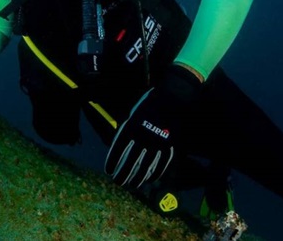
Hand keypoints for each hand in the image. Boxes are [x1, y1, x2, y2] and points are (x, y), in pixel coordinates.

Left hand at [104, 65, 203, 187]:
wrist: (174, 97)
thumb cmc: (150, 105)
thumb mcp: (134, 114)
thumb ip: (128, 131)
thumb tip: (121, 149)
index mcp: (132, 126)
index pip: (118, 149)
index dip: (112, 162)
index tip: (108, 171)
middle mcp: (144, 137)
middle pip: (131, 161)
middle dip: (123, 174)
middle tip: (118, 182)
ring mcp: (158, 143)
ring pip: (146, 166)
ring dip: (138, 178)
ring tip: (132, 185)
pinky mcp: (171, 146)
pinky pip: (162, 164)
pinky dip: (155, 173)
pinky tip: (149, 179)